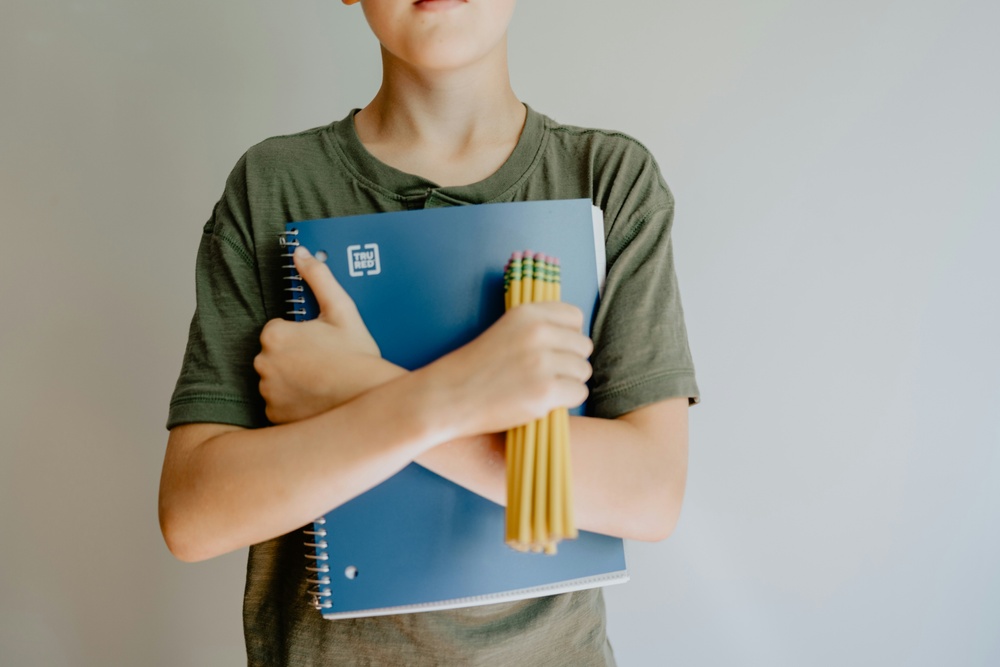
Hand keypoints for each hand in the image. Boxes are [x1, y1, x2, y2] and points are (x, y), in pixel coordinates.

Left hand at [254, 246, 401, 423]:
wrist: (368, 398)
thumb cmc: (356, 356)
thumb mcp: (341, 311)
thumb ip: (318, 278)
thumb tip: (301, 254)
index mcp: (275, 335)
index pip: (278, 331)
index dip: (302, 336)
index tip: (322, 344)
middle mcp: (264, 364)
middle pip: (274, 356)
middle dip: (294, 358)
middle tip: (325, 362)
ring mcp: (268, 393)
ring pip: (276, 381)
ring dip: (292, 381)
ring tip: (322, 382)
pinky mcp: (274, 416)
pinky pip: (278, 406)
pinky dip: (292, 404)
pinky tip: (316, 399)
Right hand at [425, 301, 592, 439]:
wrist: (448, 397)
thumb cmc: (476, 368)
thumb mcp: (506, 330)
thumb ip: (539, 327)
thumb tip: (576, 337)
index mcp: (528, 313)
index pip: (575, 317)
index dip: (567, 336)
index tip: (552, 350)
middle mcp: (538, 333)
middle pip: (583, 346)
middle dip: (569, 362)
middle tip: (545, 374)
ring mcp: (542, 362)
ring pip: (583, 371)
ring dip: (568, 383)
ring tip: (541, 388)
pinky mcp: (545, 391)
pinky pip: (578, 393)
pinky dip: (565, 401)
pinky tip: (541, 401)